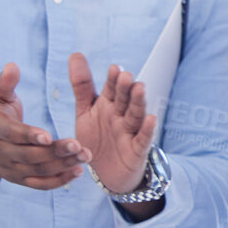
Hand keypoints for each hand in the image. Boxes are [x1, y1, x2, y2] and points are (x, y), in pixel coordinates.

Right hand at [0, 63, 88, 188]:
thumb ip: (5, 82)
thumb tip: (12, 66)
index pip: (11, 134)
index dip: (28, 135)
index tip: (48, 135)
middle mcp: (1, 151)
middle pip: (29, 155)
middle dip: (55, 152)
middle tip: (79, 146)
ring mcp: (11, 168)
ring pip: (38, 170)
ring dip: (62, 165)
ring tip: (86, 156)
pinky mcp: (20, 179)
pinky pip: (40, 184)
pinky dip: (58, 181)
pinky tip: (78, 171)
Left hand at [68, 53, 156, 194]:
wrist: (108, 173)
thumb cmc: (97, 139)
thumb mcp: (85, 111)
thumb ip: (82, 85)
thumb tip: (76, 54)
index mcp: (108, 106)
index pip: (111, 90)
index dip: (112, 80)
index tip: (114, 69)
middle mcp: (120, 117)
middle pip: (124, 100)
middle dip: (125, 89)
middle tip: (126, 76)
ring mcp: (130, 132)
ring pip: (135, 115)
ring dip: (138, 102)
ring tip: (140, 88)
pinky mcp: (137, 150)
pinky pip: (143, 139)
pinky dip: (148, 130)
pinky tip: (152, 118)